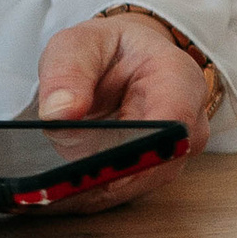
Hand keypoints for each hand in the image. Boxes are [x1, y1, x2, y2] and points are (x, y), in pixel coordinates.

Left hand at [33, 7, 215, 209]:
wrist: (124, 63)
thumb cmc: (108, 50)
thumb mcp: (80, 42)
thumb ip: (68, 71)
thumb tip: (60, 113)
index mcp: (178, 78)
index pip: (173, 120)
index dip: (139, 147)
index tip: (100, 162)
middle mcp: (186, 126)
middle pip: (154, 164)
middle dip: (106, 174)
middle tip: (58, 182)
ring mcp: (172, 157)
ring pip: (135, 186)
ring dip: (94, 189)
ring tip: (50, 190)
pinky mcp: (148, 177)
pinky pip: (120, 193)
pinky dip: (88, 195)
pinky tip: (56, 194)